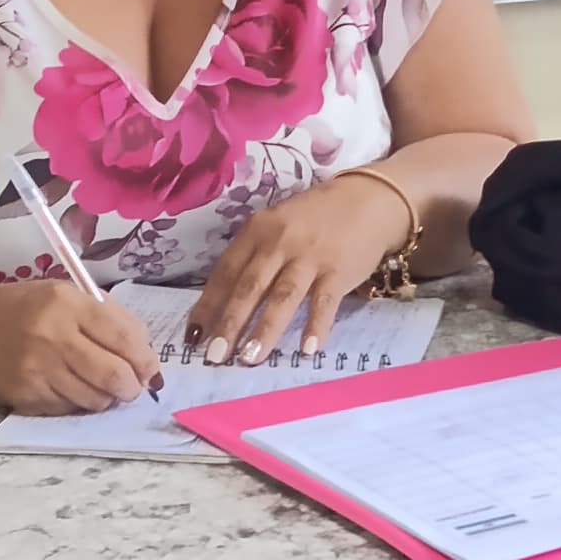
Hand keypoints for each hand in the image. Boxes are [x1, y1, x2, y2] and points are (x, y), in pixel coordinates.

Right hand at [0, 279, 161, 413]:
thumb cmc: (17, 309)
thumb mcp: (60, 295)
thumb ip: (105, 318)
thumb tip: (145, 353)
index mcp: (66, 303)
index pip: (124, 336)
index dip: (145, 358)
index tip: (150, 369)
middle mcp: (53, 336)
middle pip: (115, 375)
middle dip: (132, 387)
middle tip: (131, 387)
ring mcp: (38, 369)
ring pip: (95, 399)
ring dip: (106, 399)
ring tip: (97, 387)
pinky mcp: (25, 396)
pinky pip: (69, 409)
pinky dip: (77, 403)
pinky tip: (68, 389)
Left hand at [190, 177, 413, 365]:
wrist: (367, 201)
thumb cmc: (314, 220)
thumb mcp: (275, 227)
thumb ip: (252, 258)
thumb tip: (222, 303)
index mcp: (257, 231)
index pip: (225, 272)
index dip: (208, 305)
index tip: (193, 336)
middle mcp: (280, 242)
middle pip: (250, 287)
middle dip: (230, 323)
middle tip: (214, 356)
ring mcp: (310, 256)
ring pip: (283, 297)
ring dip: (265, 330)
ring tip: (249, 358)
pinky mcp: (339, 271)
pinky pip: (324, 302)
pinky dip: (315, 326)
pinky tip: (306, 350)